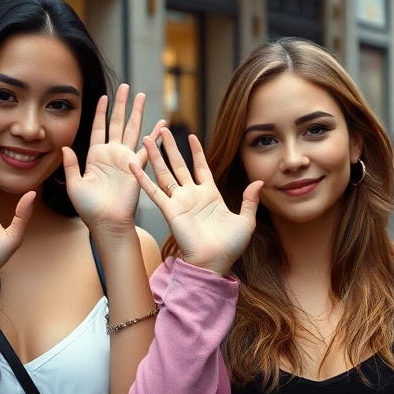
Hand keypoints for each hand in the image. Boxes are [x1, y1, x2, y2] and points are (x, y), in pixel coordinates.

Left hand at [62, 83, 163, 238]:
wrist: (107, 223)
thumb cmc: (89, 209)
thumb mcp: (74, 184)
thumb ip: (70, 165)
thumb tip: (65, 146)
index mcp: (95, 156)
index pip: (98, 128)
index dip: (101, 112)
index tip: (104, 96)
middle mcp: (112, 154)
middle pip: (118, 123)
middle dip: (122, 105)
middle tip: (127, 88)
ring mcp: (126, 159)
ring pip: (133, 130)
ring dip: (138, 113)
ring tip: (142, 96)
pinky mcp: (137, 168)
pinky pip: (147, 149)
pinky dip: (154, 136)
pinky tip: (162, 124)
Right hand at [130, 128, 263, 276]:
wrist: (214, 263)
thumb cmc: (230, 247)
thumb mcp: (246, 220)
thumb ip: (249, 200)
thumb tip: (259, 182)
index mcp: (210, 195)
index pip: (201, 167)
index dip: (196, 152)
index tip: (191, 136)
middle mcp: (192, 196)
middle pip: (179, 165)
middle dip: (171, 147)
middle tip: (163, 129)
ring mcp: (179, 202)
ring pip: (165, 173)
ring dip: (156, 156)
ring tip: (148, 138)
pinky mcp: (169, 210)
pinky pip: (154, 192)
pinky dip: (143, 178)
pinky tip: (134, 165)